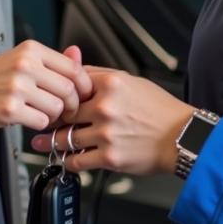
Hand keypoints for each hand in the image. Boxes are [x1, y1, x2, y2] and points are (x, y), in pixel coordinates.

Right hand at [0, 40, 91, 142]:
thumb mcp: (20, 61)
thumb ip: (51, 61)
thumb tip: (77, 53)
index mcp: (30, 49)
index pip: (73, 68)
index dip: (83, 86)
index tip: (81, 96)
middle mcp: (24, 64)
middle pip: (69, 90)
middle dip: (70, 105)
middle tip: (62, 110)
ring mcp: (16, 87)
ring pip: (57, 108)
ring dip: (53, 116)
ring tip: (39, 112)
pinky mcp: (9, 109)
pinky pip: (41, 122)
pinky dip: (38, 124)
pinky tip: (27, 118)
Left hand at [32, 67, 193, 175]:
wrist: (182, 137)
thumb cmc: (159, 109)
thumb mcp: (131, 81)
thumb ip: (98, 74)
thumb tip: (73, 63)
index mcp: (111, 84)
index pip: (70, 85)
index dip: (57, 94)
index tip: (48, 99)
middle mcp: (106, 107)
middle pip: (64, 113)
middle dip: (50, 119)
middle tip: (40, 122)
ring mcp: (106, 133)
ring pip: (66, 138)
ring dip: (52, 142)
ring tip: (43, 142)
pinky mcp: (109, 157)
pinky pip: (77, 160)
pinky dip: (67, 160)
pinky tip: (65, 158)